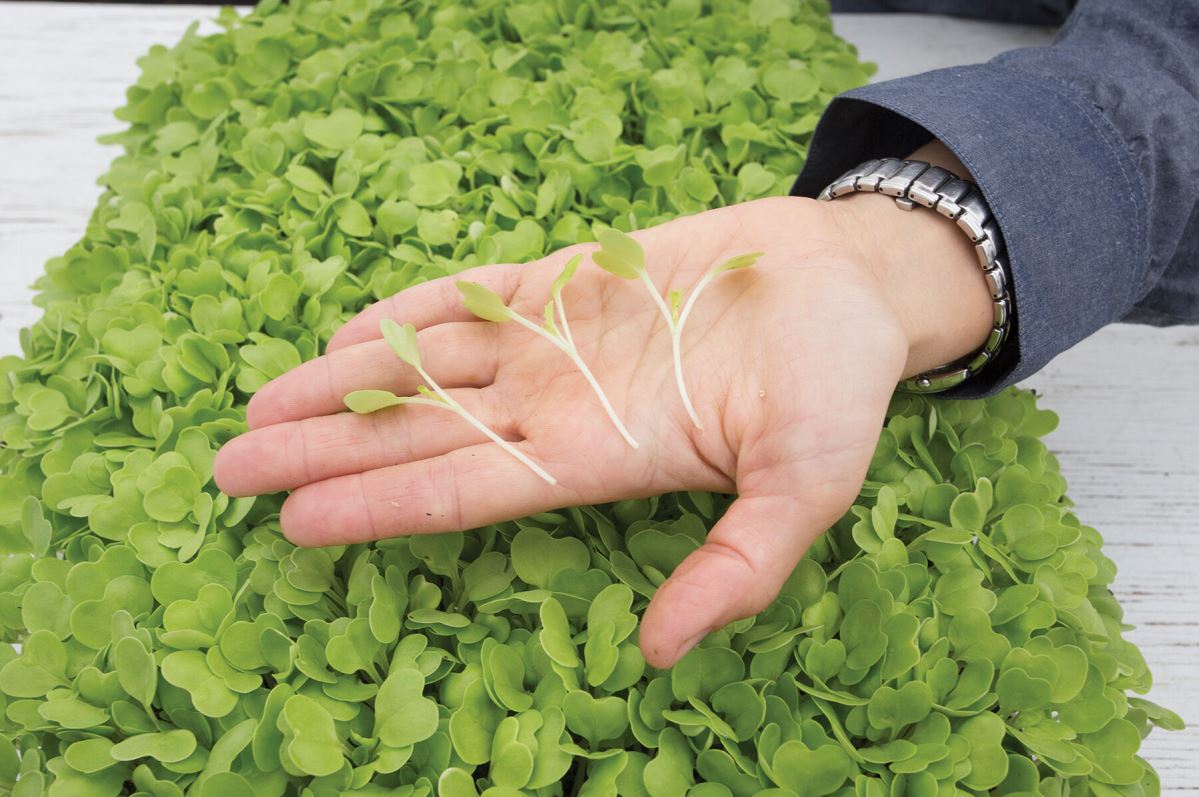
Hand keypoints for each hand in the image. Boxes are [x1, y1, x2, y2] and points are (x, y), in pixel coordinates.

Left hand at [215, 167, 991, 667]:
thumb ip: (739, 566)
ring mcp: (558, 342)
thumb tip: (659, 653)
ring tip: (261, 404)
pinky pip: (471, 296)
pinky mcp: (569, 279)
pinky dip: (408, 310)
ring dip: (345, 383)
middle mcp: (559, 406)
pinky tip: (350, 331)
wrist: (847, 282)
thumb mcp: (806, 487)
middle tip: (229, 469)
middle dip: (326, 450)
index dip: (380, 504)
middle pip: (422, 434)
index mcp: (598, 459)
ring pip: (429, 364)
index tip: (293, 522)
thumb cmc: (836, 386)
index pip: (466, 490)